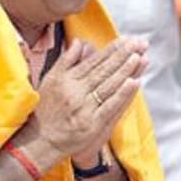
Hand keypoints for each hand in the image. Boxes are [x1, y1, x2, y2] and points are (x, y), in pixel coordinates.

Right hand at [30, 37, 148, 163]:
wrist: (41, 140)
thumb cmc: (46, 109)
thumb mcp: (50, 80)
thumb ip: (66, 60)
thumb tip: (80, 42)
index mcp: (67, 79)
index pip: (94, 61)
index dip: (112, 50)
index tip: (126, 40)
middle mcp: (76, 91)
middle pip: (104, 70)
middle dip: (123, 55)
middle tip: (139, 43)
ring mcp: (85, 108)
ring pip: (109, 85)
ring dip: (126, 70)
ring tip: (140, 56)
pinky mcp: (93, 124)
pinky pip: (110, 106)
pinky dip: (123, 94)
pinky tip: (135, 82)